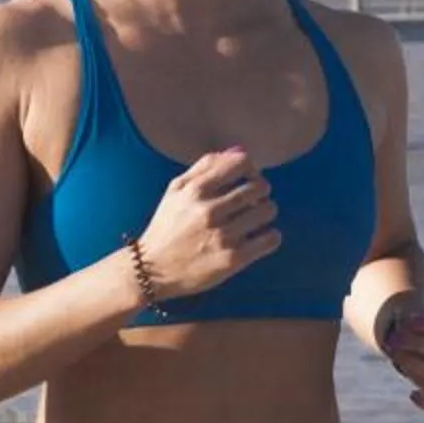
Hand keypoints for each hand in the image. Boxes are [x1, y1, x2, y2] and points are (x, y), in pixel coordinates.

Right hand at [135, 147, 280, 300]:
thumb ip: (206, 166)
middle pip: (259, 187)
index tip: (246, 179)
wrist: (152, 271)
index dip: (250, 169)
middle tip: (252, 201)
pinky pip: (271, 238)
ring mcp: (223, 236)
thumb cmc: (167, 227)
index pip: (241, 164)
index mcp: (196, 190)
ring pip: (268, 211)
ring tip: (254, 219)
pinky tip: (259, 237)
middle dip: (260, 192)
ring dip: (265, 213)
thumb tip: (238, 151)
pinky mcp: (233, 259)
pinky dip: (270, 236)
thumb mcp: (176, 190)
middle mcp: (210, 211)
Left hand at [382, 302, 423, 414]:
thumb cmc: (416, 320)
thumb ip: (415, 314)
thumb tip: (409, 322)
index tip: (410, 320)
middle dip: (421, 344)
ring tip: (396, 356)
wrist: (411, 337)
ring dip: (418, 366)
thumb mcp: (417, 309)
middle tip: (396, 339)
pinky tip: (413, 394)